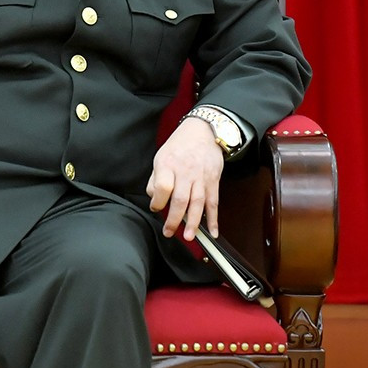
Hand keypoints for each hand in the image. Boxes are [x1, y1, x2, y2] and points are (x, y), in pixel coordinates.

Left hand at [147, 117, 224, 242]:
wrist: (204, 131)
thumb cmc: (179, 146)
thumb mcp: (161, 157)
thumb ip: (155, 179)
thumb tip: (154, 199)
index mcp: (168, 165)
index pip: (162, 187)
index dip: (158, 201)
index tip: (156, 208)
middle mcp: (185, 172)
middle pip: (180, 199)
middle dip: (175, 219)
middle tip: (169, 233)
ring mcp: (201, 177)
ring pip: (198, 203)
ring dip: (194, 223)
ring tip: (189, 237)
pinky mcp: (213, 181)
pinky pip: (214, 202)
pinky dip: (214, 219)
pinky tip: (213, 232)